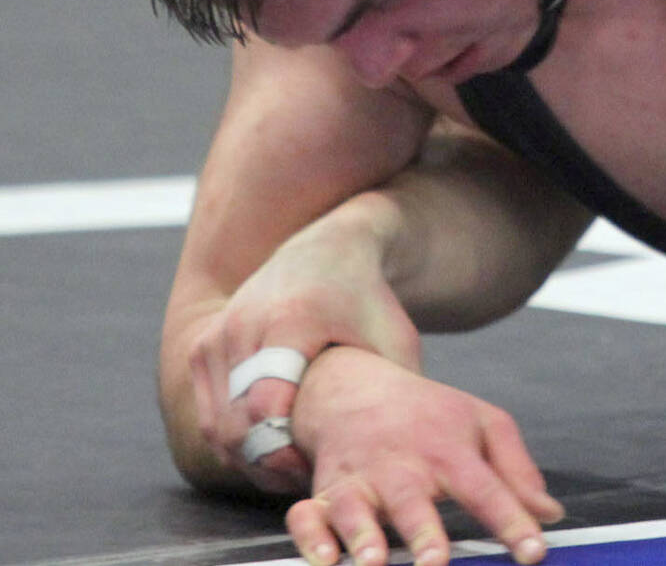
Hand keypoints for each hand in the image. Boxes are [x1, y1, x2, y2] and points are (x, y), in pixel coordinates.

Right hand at [188, 219, 421, 494]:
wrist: (325, 251)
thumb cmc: (369, 303)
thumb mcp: (394, 340)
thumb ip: (396, 394)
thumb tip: (399, 457)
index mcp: (293, 318)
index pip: (266, 402)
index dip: (285, 449)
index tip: (315, 466)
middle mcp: (244, 323)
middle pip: (238, 423)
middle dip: (270, 463)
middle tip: (308, 477)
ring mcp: (217, 335)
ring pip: (219, 427)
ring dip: (252, 458)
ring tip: (294, 466)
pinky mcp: (202, 347)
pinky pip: (209, 416)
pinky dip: (235, 443)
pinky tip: (275, 448)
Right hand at [285, 347, 562, 565]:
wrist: (359, 387)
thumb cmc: (432, 416)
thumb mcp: (484, 425)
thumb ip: (518, 472)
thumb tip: (550, 514)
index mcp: (450, 451)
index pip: (487, 489)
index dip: (512, 521)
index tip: (535, 552)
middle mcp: (402, 467)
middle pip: (413, 501)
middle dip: (424, 534)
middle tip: (435, 564)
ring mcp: (359, 480)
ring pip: (355, 509)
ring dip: (362, 537)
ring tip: (373, 563)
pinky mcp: (323, 493)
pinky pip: (306, 516)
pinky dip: (310, 537)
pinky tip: (323, 560)